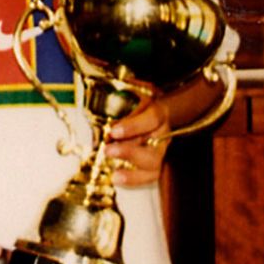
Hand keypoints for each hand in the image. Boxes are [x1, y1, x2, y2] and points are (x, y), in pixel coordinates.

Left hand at [105, 74, 230, 186]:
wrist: (156, 109)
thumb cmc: (138, 101)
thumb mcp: (132, 93)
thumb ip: (120, 93)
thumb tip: (100, 83)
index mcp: (158, 112)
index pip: (151, 119)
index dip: (133, 126)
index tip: (113, 131)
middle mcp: (163, 134)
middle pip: (154, 148)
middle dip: (130, 152)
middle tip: (108, 151)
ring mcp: (161, 151)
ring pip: (154, 165)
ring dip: (133, 172)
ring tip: (114, 173)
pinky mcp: (155, 163)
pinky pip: (150, 177)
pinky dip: (134, 180)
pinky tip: (117, 178)